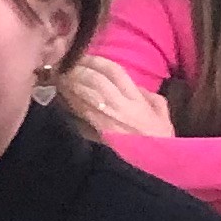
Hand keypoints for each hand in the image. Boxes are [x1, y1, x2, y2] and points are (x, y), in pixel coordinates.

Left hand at [58, 62, 174, 138]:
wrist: (152, 166)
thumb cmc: (159, 139)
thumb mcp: (162, 114)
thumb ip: (149, 95)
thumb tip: (134, 84)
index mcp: (135, 100)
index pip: (114, 72)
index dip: (97, 60)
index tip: (85, 54)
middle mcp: (118, 106)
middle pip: (93, 80)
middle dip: (78, 68)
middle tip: (64, 61)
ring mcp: (104, 119)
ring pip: (82, 93)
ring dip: (68, 81)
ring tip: (58, 73)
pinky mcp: (93, 131)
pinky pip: (77, 110)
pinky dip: (67, 98)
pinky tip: (60, 92)